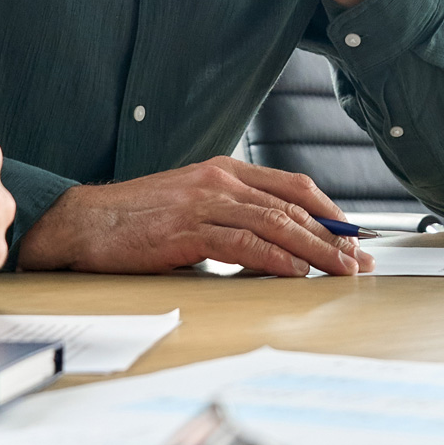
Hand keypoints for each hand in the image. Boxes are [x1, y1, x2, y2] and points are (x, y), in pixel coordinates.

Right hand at [15, 156, 372, 277]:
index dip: (329, 212)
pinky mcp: (188, 230)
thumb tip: (274, 247)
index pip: (293, 186)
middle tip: (361, 260)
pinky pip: (244, 243)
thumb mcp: (191, 207)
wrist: (82, 222)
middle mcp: (219, 180)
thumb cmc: (134, 220)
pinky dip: (276, 258)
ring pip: (276, 224)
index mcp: (224, 171)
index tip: (353, 236)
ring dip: (316, 250)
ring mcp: (204, 202)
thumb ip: (230, 217)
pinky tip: (297, 273)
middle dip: (333, 235)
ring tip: (342, 271)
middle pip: (292, 206)